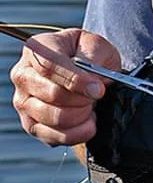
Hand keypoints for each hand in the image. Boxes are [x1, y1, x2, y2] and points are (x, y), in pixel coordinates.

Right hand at [10, 28, 120, 146]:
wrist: (83, 68)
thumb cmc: (87, 53)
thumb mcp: (96, 44)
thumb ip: (94, 57)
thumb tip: (93, 83)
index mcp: (38, 48)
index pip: (49, 66)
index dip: (75, 80)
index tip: (98, 90)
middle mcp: (24, 75)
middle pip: (52, 94)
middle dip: (83, 98)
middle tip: (98, 94)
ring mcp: (24, 102)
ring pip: (54, 117)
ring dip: (82, 115)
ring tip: (91, 105)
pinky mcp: (31, 125)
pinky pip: (54, 137)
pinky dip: (77, 133)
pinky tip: (88, 122)